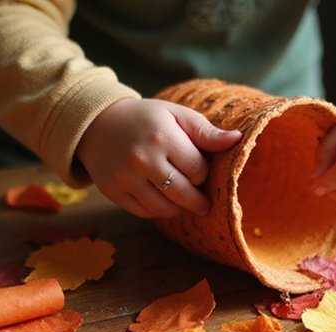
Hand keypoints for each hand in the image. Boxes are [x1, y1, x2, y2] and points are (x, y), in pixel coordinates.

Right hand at [76, 98, 241, 217]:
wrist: (97, 123)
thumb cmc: (145, 119)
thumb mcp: (176, 115)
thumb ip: (206, 131)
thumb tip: (238, 140)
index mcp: (162, 136)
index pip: (197, 170)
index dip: (202, 173)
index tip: (198, 169)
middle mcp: (142, 159)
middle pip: (183, 194)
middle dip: (197, 201)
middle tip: (204, 203)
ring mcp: (125, 178)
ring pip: (164, 209)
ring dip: (179, 209)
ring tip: (184, 202)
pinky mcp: (113, 192)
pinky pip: (144, 213)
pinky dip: (158, 211)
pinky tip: (162, 201)